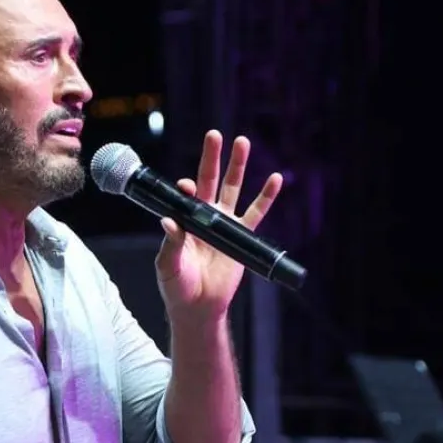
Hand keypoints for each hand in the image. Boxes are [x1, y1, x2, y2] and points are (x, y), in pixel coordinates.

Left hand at [155, 130, 282, 321]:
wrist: (199, 308)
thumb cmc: (177, 287)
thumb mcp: (168, 266)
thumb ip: (171, 244)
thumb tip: (169, 221)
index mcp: (184, 221)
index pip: (186, 196)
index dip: (187, 187)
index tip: (187, 186)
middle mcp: (203, 217)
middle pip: (210, 180)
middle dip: (212, 157)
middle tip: (215, 134)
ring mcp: (223, 224)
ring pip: (233, 189)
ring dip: (238, 166)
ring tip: (242, 141)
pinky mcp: (240, 237)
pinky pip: (256, 213)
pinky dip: (266, 196)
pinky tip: (274, 178)